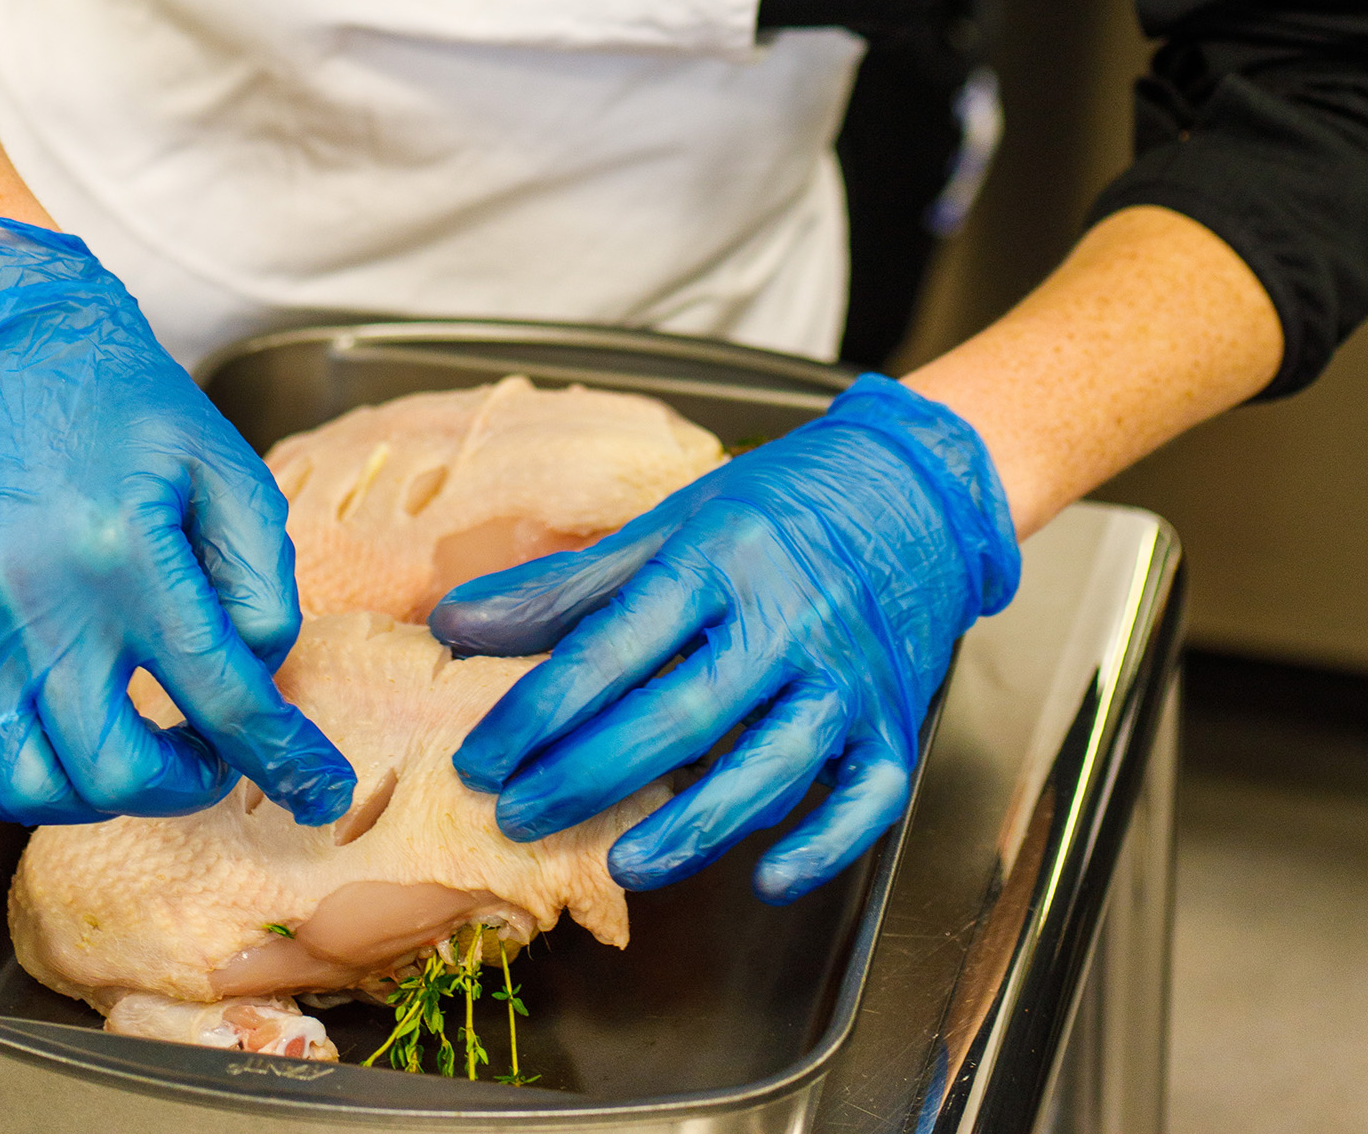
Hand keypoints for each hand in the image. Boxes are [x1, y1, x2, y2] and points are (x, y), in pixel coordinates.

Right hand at [0, 218, 356, 828]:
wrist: (6, 355)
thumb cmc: (123, 407)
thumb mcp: (225, 465)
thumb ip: (260, 576)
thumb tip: (259, 673)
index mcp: (127, 554)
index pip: (220, 698)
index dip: (283, 756)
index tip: (319, 787)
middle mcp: (40, 605)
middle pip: (116, 769)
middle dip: (186, 784)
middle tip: (211, 756)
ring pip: (29, 784)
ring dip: (98, 796)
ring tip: (135, 755)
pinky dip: (3, 788)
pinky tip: (52, 758)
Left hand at [431, 374, 1017, 899]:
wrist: (912, 491)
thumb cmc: (775, 509)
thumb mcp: (670, 523)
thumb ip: (568, 585)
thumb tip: (454, 623)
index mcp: (718, 556)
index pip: (615, 642)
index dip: (540, 707)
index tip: (479, 756)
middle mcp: (784, 617)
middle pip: (682, 712)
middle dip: (590, 773)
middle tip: (516, 815)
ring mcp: (845, 675)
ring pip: (769, 765)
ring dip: (693, 825)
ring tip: (620, 866)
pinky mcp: (893, 721)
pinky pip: (866, 797)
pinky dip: (823, 844)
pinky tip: (768, 877)